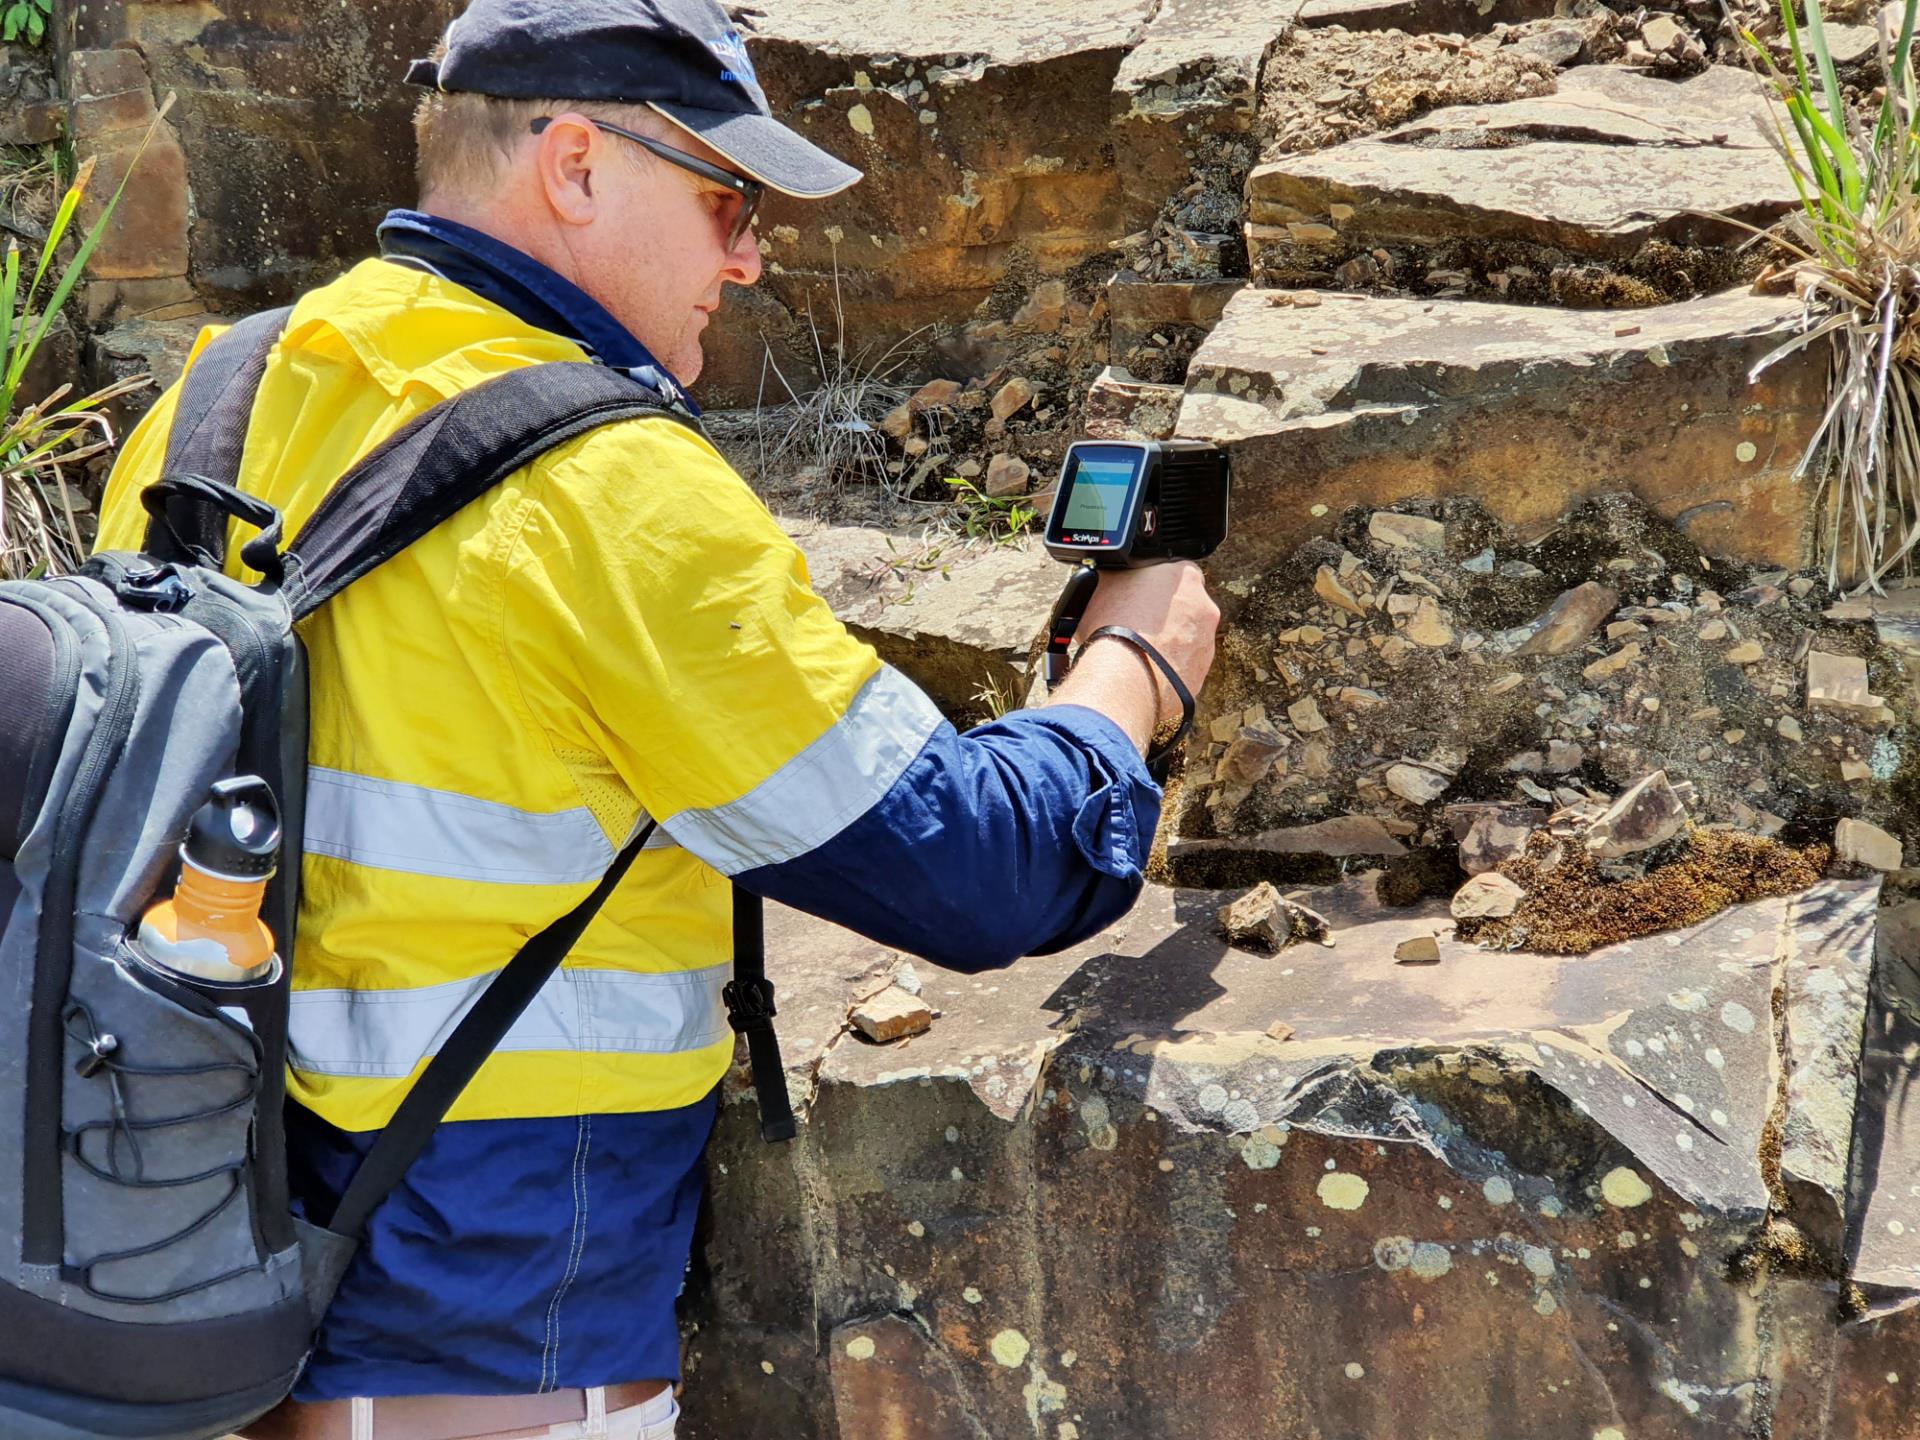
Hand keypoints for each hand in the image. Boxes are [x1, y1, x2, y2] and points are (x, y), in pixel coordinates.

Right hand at [1048, 562, 1219, 749]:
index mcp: (1186, 577)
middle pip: (1184, 605)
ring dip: (1166, 642)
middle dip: (1163, 615)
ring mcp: (1206, 643)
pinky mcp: (1200, 675)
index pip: (1172, 572)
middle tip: (1136, 624)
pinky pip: (1182, 667)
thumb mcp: (1102, 584)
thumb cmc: (1113, 628)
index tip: (1136, 595)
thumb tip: (1112, 577)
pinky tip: (1144, 670)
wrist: (1124, 678)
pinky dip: (1166, 668)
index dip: (1151, 584)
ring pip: (1185, 638)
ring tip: (1136, 651)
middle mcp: (1204, 608)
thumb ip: (1118, 577)